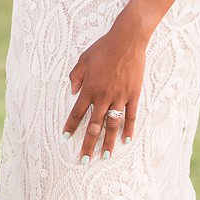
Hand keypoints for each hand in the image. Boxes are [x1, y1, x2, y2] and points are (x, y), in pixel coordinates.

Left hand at [64, 16, 146, 163]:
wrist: (127, 40)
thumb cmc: (104, 48)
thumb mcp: (83, 59)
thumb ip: (76, 76)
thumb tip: (73, 91)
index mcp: (89, 88)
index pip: (77, 113)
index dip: (71, 126)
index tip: (66, 138)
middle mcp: (103, 96)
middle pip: (94, 125)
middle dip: (88, 144)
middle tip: (84, 159)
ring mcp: (120, 97)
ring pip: (112, 125)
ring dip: (108, 142)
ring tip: (105, 156)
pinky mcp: (133, 94)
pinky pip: (131, 116)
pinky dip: (128, 129)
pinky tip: (126, 140)